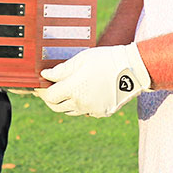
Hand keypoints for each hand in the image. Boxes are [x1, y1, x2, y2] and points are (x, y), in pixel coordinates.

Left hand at [35, 44, 151, 116]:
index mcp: (73, 89)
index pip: (49, 96)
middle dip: (50, 99)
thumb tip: (45, 75)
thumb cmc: (106, 60)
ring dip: (64, 103)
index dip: (42, 91)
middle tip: (48, 90)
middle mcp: (81, 103)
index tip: (39, 86)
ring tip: (65, 91)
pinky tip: (83, 94)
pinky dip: (80, 105)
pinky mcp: (102, 112)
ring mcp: (92, 110)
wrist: (133, 69)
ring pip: (70, 111)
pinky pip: (85, 112)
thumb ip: (61, 70)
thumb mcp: (81, 60)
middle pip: (56, 107)